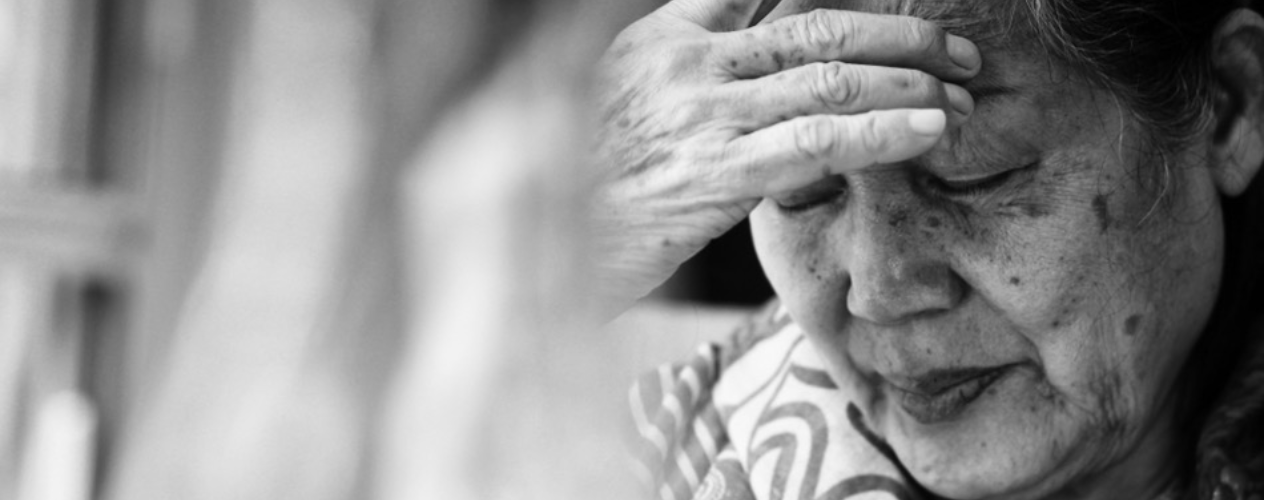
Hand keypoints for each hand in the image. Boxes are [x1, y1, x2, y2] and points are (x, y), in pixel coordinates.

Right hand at [591, 0, 980, 316]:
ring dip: (907, 81)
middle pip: (816, 28)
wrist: (534, 247)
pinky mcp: (716, 171)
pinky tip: (928, 130)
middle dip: (898, 36)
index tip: (889, 2)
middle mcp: (687, 62)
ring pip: (829, 78)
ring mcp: (702, 113)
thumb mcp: (618, 105)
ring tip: (960, 92)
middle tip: (955, 50)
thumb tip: (754, 67)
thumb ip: (681, 71)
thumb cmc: (583, 186)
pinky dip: (884, 131)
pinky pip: (819, 140)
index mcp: (663, 37)